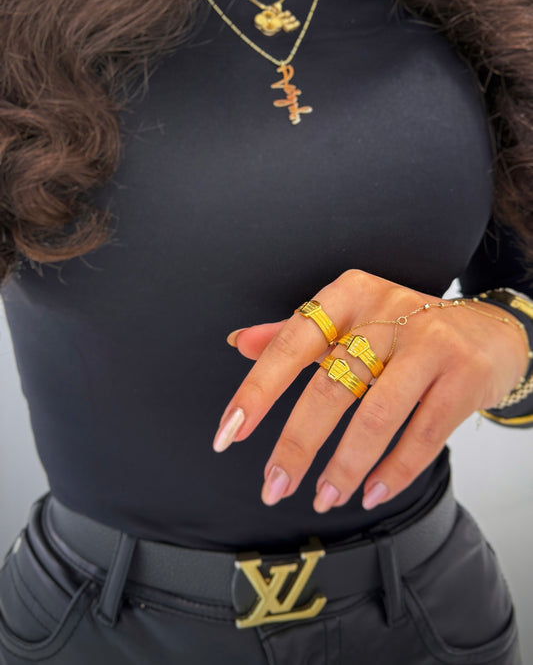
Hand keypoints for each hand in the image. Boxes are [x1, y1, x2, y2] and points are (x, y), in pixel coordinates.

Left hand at [212, 270, 528, 512]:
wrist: (490, 329)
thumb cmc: (407, 328)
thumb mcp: (350, 317)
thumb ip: (295, 332)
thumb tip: (240, 344)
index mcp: (349, 295)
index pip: (292, 343)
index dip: (257, 391)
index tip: (228, 433)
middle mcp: (387, 312)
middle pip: (331, 386)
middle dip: (297, 444)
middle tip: (273, 486)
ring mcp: (429, 343)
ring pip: (376, 415)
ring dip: (344, 466)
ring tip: (324, 497)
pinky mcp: (464, 375)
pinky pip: (423, 433)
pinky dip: (395, 470)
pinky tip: (371, 492)